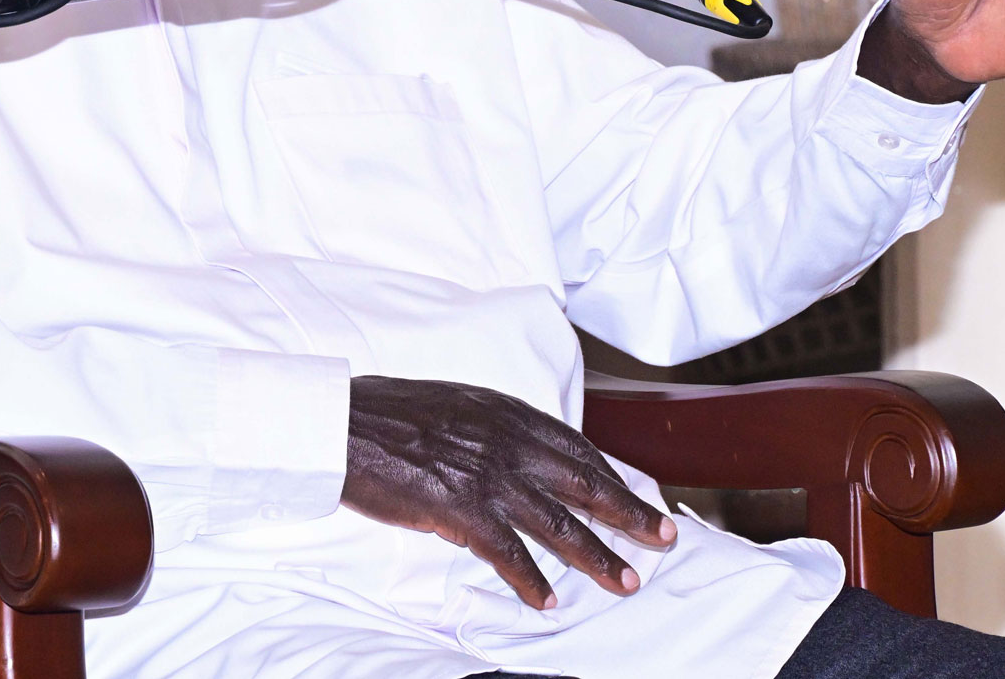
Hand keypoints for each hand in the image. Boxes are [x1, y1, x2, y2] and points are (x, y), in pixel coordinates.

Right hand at [341, 375, 674, 609]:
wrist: (342, 423)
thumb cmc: (387, 414)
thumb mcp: (455, 406)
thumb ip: (493, 430)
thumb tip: (517, 456)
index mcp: (506, 413)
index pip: (577, 447)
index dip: (613, 474)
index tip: (638, 494)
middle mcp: (507, 442)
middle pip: (585, 483)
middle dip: (628, 513)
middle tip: (662, 537)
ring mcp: (487, 476)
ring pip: (559, 523)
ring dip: (596, 556)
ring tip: (623, 581)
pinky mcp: (461, 509)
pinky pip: (508, 552)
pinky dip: (530, 579)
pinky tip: (546, 599)